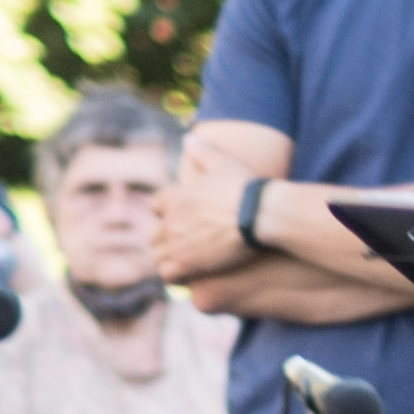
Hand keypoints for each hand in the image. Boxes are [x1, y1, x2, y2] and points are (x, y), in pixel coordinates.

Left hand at [155, 160, 271, 286]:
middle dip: (167, 240)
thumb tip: (188, 137)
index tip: (182, 218)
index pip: (156, 206)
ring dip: (170, 260)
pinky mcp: (187, 264)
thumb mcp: (223, 163)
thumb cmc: (245, 188)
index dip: (168, 213)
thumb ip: (203, 151)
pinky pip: (169, 275)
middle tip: (187, 246)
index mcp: (173, 196)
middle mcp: (168, 220)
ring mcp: (175, 243)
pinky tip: (191, 276)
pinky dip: (177, 276)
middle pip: (155, 235)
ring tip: (187, 264)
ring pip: (159, 256)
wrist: (258, 215)